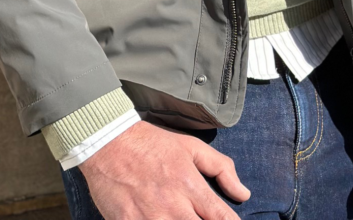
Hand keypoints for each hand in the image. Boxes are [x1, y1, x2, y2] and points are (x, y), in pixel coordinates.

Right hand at [78, 120, 250, 219]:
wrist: (108, 141)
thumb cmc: (151, 143)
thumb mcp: (190, 146)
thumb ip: (220, 168)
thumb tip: (243, 193)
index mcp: (190, 186)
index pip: (222, 219)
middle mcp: (173, 206)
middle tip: (200, 219)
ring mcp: (150, 219)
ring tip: (180, 219)